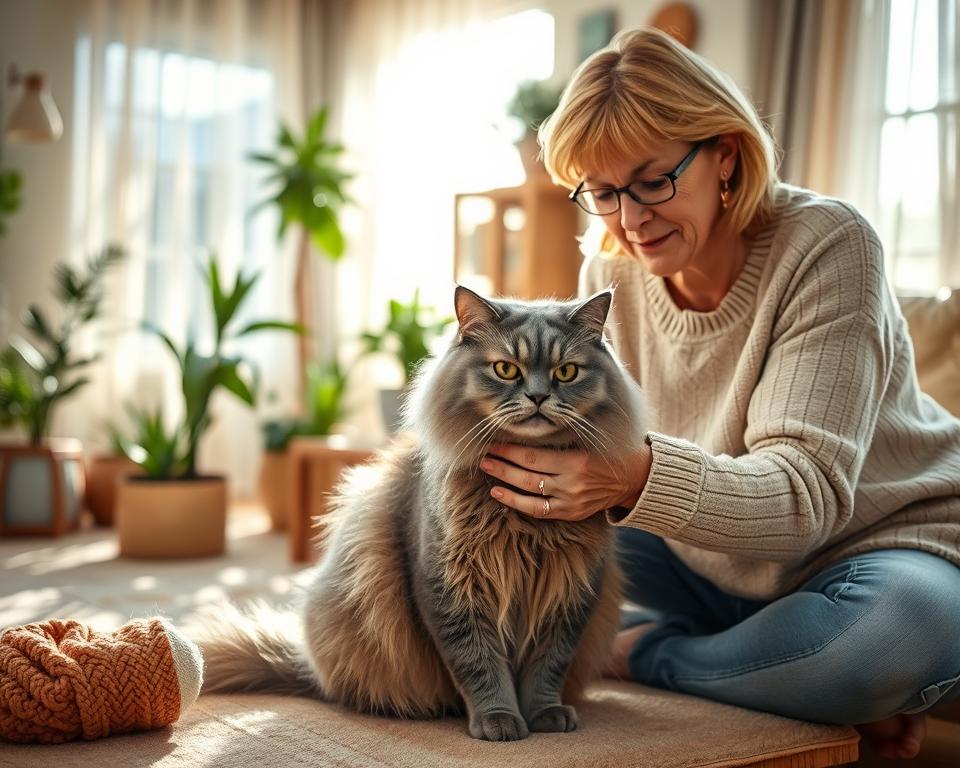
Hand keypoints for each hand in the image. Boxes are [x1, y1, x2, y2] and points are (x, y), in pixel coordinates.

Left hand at [480, 442, 650, 521]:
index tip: (494, 440)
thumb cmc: (606, 453)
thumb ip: (561, 436)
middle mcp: (572, 483)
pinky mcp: (570, 513)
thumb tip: (527, 425)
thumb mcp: (587, 440)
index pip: (534, 456)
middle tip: (483, 454)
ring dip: (504, 480)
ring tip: (487, 468)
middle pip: (527, 474)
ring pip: (529, 492)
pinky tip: (499, 493)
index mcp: (576, 461)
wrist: (631, 479)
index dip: (510, 449)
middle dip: (502, 463)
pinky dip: (516, 502)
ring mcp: (570, 501)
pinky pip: (538, 510)